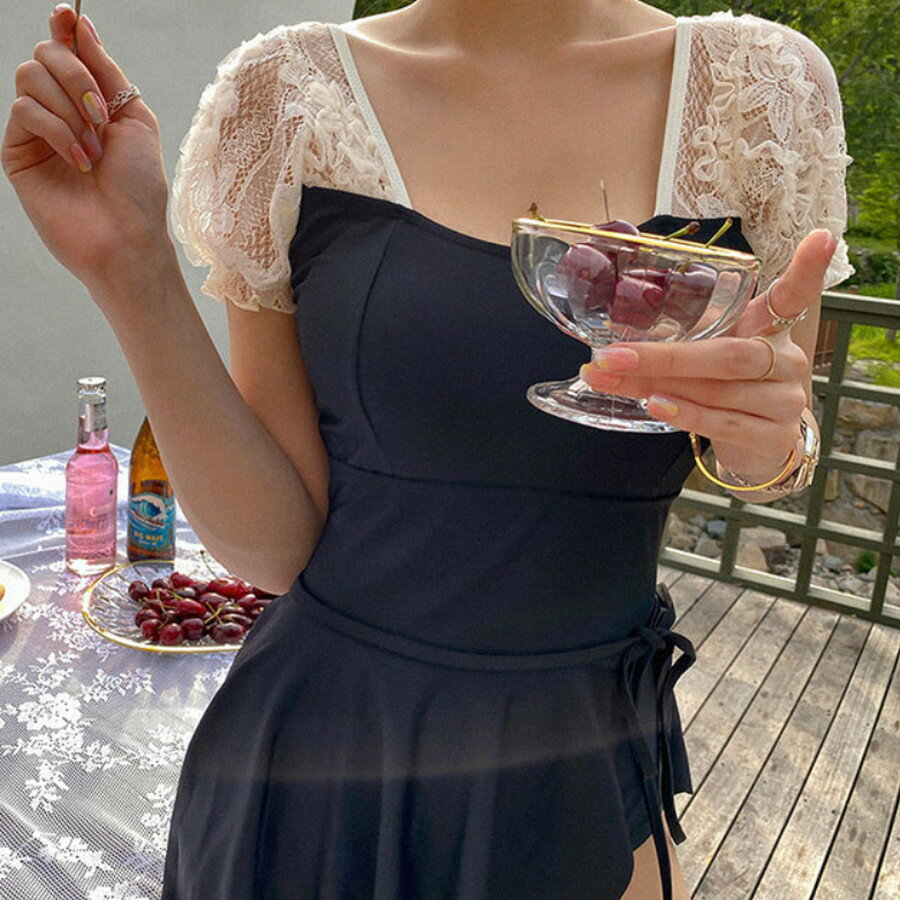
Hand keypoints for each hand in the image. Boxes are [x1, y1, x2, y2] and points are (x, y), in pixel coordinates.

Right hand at [2, 6, 169, 298]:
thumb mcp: (135, 120)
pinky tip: (79, 160)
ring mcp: (37, 132)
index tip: (68, 15)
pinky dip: (56, 129)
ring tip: (94, 150)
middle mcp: (62, 112)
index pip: (68, 50)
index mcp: (92, 102)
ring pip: (30, 76)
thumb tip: (78, 23)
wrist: (128, 237)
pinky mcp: (18, 153)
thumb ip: (107, 72)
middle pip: (46, 54)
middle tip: (101, 115)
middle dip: (77, 76)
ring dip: (70, 108)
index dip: (66, 28)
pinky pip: (24, 110)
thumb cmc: (140, 189)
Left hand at [578, 228, 836, 480]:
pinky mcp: (772, 436)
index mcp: (771, 329)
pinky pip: (724, 423)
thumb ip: (685, 336)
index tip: (820, 237)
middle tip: (611, 355)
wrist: (754, 445)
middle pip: (728, 354)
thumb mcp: (712, 351)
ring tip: (612, 381)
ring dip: (657, 385)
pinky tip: (655, 405)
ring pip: (718, 390)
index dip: (808, 269)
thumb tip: (617, 331)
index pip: (794, 295)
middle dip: (663, 356)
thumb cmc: (726, 386)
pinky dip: (686, 414)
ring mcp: (784, 401)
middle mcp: (786, 361)